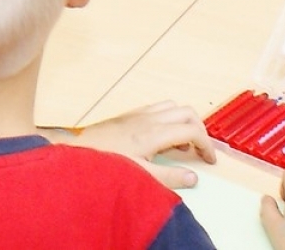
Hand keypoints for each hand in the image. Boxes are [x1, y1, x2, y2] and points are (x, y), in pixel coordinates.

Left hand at [67, 100, 215, 188]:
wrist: (75, 150)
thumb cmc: (104, 162)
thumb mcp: (139, 175)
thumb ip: (168, 177)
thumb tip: (193, 177)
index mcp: (154, 133)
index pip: (192, 130)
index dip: (206, 145)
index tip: (209, 160)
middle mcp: (148, 119)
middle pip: (187, 112)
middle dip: (199, 129)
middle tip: (200, 150)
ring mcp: (138, 114)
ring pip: (172, 107)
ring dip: (183, 121)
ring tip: (181, 145)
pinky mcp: (128, 115)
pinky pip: (157, 108)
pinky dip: (168, 118)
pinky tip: (161, 137)